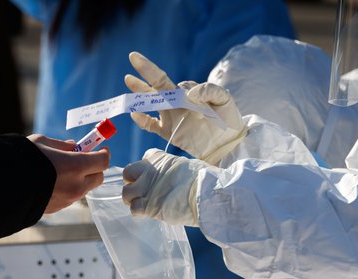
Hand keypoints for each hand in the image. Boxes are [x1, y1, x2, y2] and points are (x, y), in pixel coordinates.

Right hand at [28, 134, 109, 213]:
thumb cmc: (22, 159)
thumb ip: (61, 145)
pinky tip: (52, 182)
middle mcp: (76, 185)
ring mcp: (68, 199)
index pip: (102, 161)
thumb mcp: (42, 143)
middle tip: (83, 158)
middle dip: (94, 167)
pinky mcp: (57, 209)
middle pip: (98, 177)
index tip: (100, 148)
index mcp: (76, 166)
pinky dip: (67, 189)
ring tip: (62, 170)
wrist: (2, 186)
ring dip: (80, 179)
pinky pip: (70, 197)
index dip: (103, 153)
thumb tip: (73, 146)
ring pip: (84, 188)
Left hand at [122, 148, 206, 225]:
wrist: (206, 193)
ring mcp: (146, 187)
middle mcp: (148, 170)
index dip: (144, 171)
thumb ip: (170, 169)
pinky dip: (139, 212)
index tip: (153, 179)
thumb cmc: (202, 180)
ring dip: (133, 200)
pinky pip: (133, 209)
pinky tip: (150, 212)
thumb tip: (169, 176)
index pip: (142, 161)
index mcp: (158, 157)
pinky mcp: (148, 204)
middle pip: (127, 174)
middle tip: (143, 192)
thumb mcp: (184, 165)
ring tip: (145, 204)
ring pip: (126, 193)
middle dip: (132, 184)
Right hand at [125, 51, 246, 164]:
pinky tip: (135, 114)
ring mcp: (170, 118)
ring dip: (137, 96)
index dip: (149, 68)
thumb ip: (210, 90)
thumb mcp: (224, 99)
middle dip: (142, 75)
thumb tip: (189, 92)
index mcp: (184, 92)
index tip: (135, 57)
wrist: (230, 142)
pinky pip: (151, 126)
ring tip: (127, 83)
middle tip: (130, 61)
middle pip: (153, 88)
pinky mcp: (170, 132)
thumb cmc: (228, 118)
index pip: (163, 79)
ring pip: (149, 105)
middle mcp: (174, 103)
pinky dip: (142, 121)